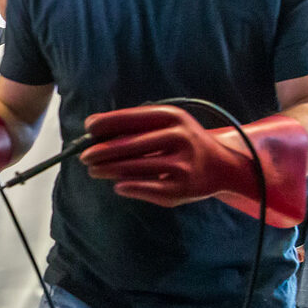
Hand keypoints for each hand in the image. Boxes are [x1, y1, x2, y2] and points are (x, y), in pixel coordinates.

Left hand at [80, 105, 307, 226]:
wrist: (223, 166)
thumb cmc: (185, 141)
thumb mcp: (169, 124)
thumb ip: (139, 125)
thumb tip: (96, 130)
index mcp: (172, 117)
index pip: (130, 118)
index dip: (105, 124)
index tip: (88, 128)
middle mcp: (177, 138)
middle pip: (127, 145)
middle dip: (100, 151)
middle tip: (84, 156)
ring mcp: (179, 165)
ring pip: (131, 168)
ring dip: (107, 170)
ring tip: (94, 170)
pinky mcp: (180, 189)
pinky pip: (144, 188)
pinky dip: (127, 187)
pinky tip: (117, 185)